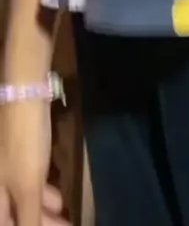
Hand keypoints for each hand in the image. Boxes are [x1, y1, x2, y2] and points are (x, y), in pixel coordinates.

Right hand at [0, 100, 69, 225]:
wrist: (23, 94)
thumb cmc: (23, 144)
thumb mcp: (27, 186)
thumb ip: (28, 219)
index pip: (4, 224)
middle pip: (11, 214)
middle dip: (37, 222)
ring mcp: (3, 168)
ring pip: (19, 199)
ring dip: (41, 210)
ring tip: (64, 216)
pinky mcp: (15, 154)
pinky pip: (24, 183)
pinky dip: (39, 193)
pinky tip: (56, 198)